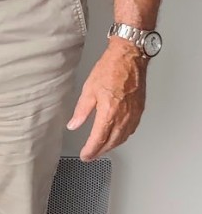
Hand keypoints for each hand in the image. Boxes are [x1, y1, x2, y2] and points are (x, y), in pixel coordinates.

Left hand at [67, 41, 147, 160]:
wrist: (129, 57)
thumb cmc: (110, 69)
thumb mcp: (89, 89)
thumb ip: (81, 111)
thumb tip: (74, 124)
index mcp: (109, 112)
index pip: (98, 139)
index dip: (91, 150)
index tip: (85, 156)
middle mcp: (123, 116)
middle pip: (111, 142)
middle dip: (100, 151)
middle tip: (92, 155)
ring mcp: (134, 115)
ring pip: (122, 138)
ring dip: (112, 145)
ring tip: (102, 148)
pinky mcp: (140, 110)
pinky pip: (131, 130)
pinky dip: (122, 136)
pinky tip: (117, 135)